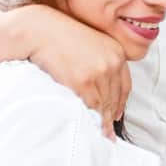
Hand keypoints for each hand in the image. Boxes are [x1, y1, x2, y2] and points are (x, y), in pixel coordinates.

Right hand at [23, 5, 130, 138]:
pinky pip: (91, 106)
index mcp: (117, 51)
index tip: (116, 114)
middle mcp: (112, 61)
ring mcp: (99, 71)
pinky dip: (91, 118)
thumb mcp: (90, 43)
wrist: (40, 31)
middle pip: (115, 97)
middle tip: (109, 133)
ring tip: (101, 134)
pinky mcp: (83, 81)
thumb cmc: (60, 37)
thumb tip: (103, 87)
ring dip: (103, 121)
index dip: (121, 103)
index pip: (125, 85)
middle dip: (111, 115)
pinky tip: (91, 126)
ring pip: (105, 104)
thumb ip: (101, 61)